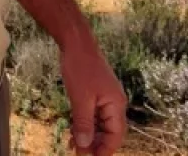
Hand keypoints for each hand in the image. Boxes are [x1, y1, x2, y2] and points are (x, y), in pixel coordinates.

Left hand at [60, 40, 127, 154]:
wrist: (76, 43)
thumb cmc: (80, 68)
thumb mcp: (80, 99)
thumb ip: (84, 123)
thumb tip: (86, 146)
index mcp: (116, 105)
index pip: (116, 135)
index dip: (104, 149)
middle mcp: (114, 103)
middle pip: (108, 132)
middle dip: (94, 144)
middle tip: (77, 153)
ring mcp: (104, 98)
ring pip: (99, 124)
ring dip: (87, 135)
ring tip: (72, 146)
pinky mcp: (94, 94)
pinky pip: (92, 114)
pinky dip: (83, 123)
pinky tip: (72, 131)